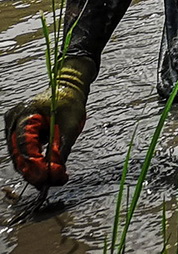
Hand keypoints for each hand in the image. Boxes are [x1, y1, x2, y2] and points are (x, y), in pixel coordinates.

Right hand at [6, 56, 94, 187]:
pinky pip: (24, 150)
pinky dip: (35, 161)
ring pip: (20, 155)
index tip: (47, 179)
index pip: (25, 145)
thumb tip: (55, 173)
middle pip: (19, 153)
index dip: (35, 164)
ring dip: (35, 169)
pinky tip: (48, 170)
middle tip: (52, 183)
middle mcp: (14, 120)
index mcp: (26, 114)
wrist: (67, 89)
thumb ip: (61, 149)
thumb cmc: (70, 103)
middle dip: (35, 171)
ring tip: (54, 178)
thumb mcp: (70, 126)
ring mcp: (13, 126)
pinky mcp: (18, 131)